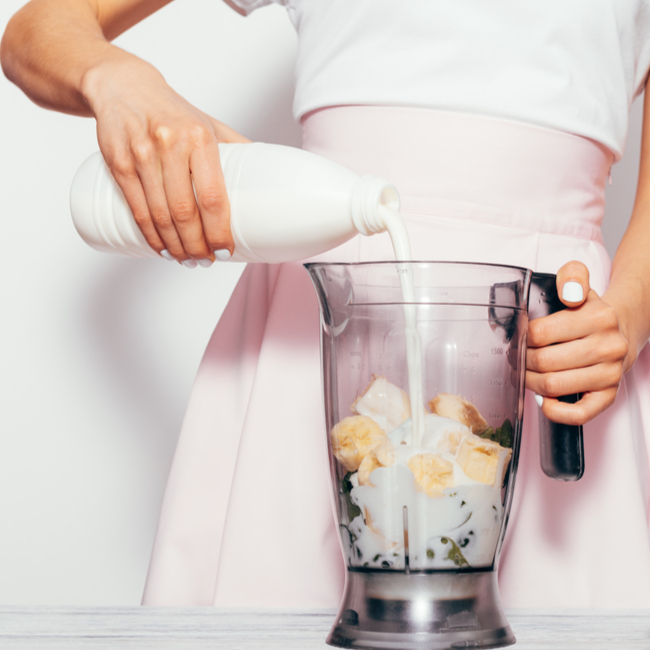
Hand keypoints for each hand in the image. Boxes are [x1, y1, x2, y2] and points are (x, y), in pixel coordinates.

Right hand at [82, 51, 248, 265]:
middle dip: (196, 245)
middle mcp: (170, 145)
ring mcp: (142, 154)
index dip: (219, 231)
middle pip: (185, 212)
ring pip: (159, 215)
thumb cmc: (174, 112)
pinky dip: (149, 235)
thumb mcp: (209, 124)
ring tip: (186, 259)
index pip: (212, 197)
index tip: (225, 251)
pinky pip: (136, 208)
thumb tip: (267, 178)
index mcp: (200, 138)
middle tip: (204, 261)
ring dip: (174, 246)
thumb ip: (235, 149)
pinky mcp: (118, 162)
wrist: (123, 86)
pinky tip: (160, 248)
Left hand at [525, 261, 629, 424]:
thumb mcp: (580, 284)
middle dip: (522, 361)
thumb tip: (570, 293)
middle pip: (545, 362)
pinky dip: (556, 411)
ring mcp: (610, 373)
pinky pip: (580, 413)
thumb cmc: (591, 312)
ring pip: (555, 386)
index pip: (541, 333)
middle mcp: (608, 346)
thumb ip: (572, 276)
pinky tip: (545, 401)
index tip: (518, 338)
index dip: (522, 338)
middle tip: (516, 358)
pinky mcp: (609, 395)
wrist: (622, 329)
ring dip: (531, 383)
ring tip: (526, 374)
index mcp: (598, 317)